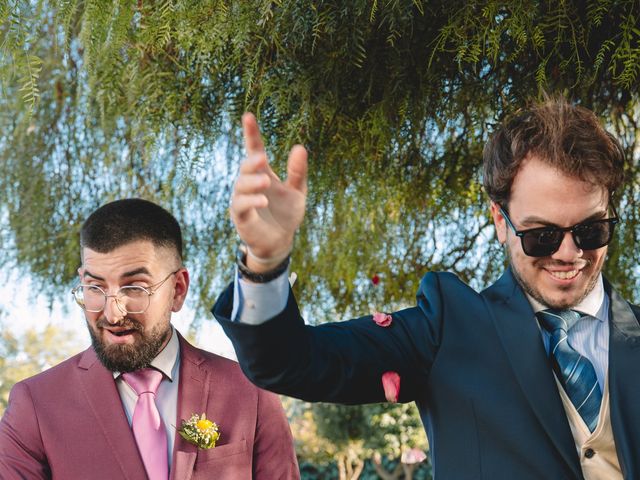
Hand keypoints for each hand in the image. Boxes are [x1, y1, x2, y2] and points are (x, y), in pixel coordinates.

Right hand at [230, 113, 307, 271]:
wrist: (280, 241)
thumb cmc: (286, 214)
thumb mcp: (298, 191)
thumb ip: (298, 172)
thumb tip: (300, 147)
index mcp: (263, 174)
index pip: (254, 150)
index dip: (251, 133)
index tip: (248, 116)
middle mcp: (250, 184)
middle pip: (246, 167)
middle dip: (252, 162)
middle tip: (262, 158)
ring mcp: (243, 200)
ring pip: (241, 186)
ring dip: (252, 182)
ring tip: (266, 182)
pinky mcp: (240, 217)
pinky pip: (241, 205)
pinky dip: (251, 201)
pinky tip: (263, 200)